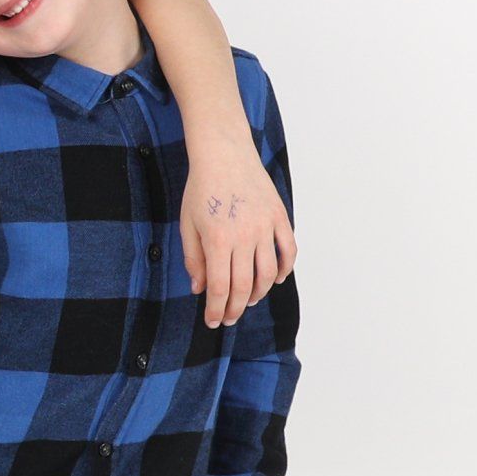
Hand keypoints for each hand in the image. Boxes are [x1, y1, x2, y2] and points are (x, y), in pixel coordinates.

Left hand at [180, 135, 295, 328]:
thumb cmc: (201, 188)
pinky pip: (288, 251)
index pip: (220, 287)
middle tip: (228, 317)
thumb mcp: (188, 224)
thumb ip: (193, 259)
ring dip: (259, 293)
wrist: (224, 154)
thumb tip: (199, 289)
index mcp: (218, 240)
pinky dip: (284, 269)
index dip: (216, 309)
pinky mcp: (280, 217)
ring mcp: (266, 227)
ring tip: (247, 301)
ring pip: (268, 273)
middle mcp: (245, 237)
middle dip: (235, 307)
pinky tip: (275, 280)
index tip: (213, 321)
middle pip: (244, 285)